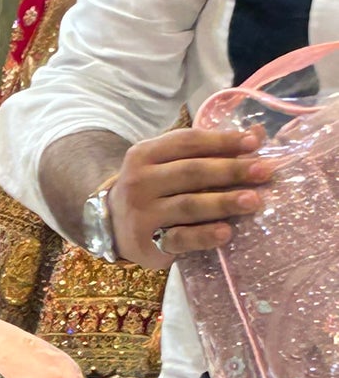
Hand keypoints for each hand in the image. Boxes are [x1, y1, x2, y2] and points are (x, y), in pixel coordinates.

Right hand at [108, 127, 274, 268]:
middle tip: (264, 171)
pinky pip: (180, 238)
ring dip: (223, 202)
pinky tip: (226, 232)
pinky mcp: (147, 243)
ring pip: (188, 204)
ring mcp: (141, 213)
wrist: (113, 225)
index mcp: (145, 154)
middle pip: (191, 172)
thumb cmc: (152, 189)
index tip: (255, 143)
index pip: (187, 142)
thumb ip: (206, 150)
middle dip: (231, 170)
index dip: (222, 141)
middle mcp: (139, 181)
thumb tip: (257, 134)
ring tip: (254, 200)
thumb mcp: (168, 164)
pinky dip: (204, 235)